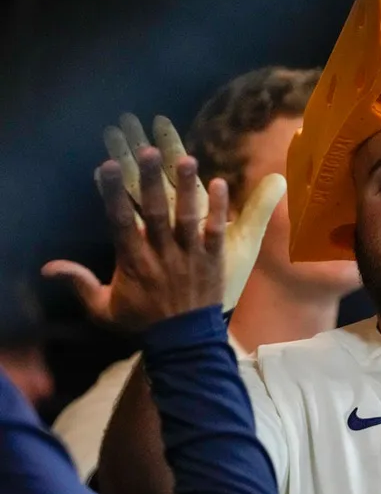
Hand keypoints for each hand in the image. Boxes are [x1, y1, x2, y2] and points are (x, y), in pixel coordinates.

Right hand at [47, 147, 226, 328]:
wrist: (184, 344)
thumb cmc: (142, 322)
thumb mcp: (104, 308)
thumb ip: (80, 284)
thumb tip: (48, 267)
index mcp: (133, 261)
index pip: (120, 222)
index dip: (112, 194)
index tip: (106, 165)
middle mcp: (161, 254)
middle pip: (154, 213)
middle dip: (150, 181)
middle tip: (148, 150)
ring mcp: (189, 256)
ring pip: (187, 217)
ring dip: (186, 188)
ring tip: (187, 158)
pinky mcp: (213, 260)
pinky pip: (216, 231)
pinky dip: (218, 208)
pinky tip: (220, 183)